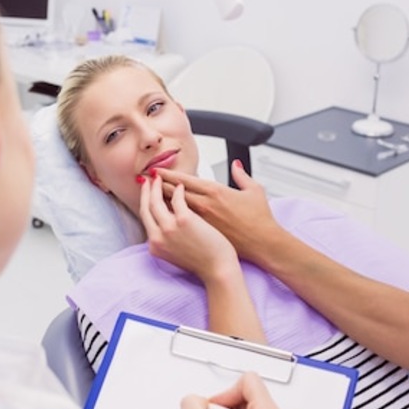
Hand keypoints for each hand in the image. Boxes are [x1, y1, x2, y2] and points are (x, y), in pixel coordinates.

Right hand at [138, 173, 240, 285]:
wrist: (218, 269)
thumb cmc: (203, 262)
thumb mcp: (175, 254)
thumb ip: (167, 240)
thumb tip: (167, 224)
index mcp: (155, 245)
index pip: (145, 218)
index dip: (144, 202)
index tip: (146, 193)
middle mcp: (158, 237)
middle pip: (146, 207)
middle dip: (146, 191)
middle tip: (148, 180)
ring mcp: (169, 228)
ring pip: (156, 201)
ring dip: (157, 186)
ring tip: (161, 178)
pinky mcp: (184, 220)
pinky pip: (177, 198)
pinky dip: (178, 189)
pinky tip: (181, 184)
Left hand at [155, 161, 279, 262]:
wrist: (262, 244)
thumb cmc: (259, 220)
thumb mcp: (254, 191)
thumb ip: (242, 175)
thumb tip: (236, 165)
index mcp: (215, 191)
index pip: (184, 180)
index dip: (168, 174)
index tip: (157, 171)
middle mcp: (205, 205)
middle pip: (173, 193)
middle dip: (158, 186)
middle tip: (146, 181)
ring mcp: (201, 221)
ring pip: (173, 209)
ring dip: (159, 201)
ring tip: (148, 196)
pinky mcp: (202, 234)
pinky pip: (179, 224)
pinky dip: (168, 218)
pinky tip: (160, 216)